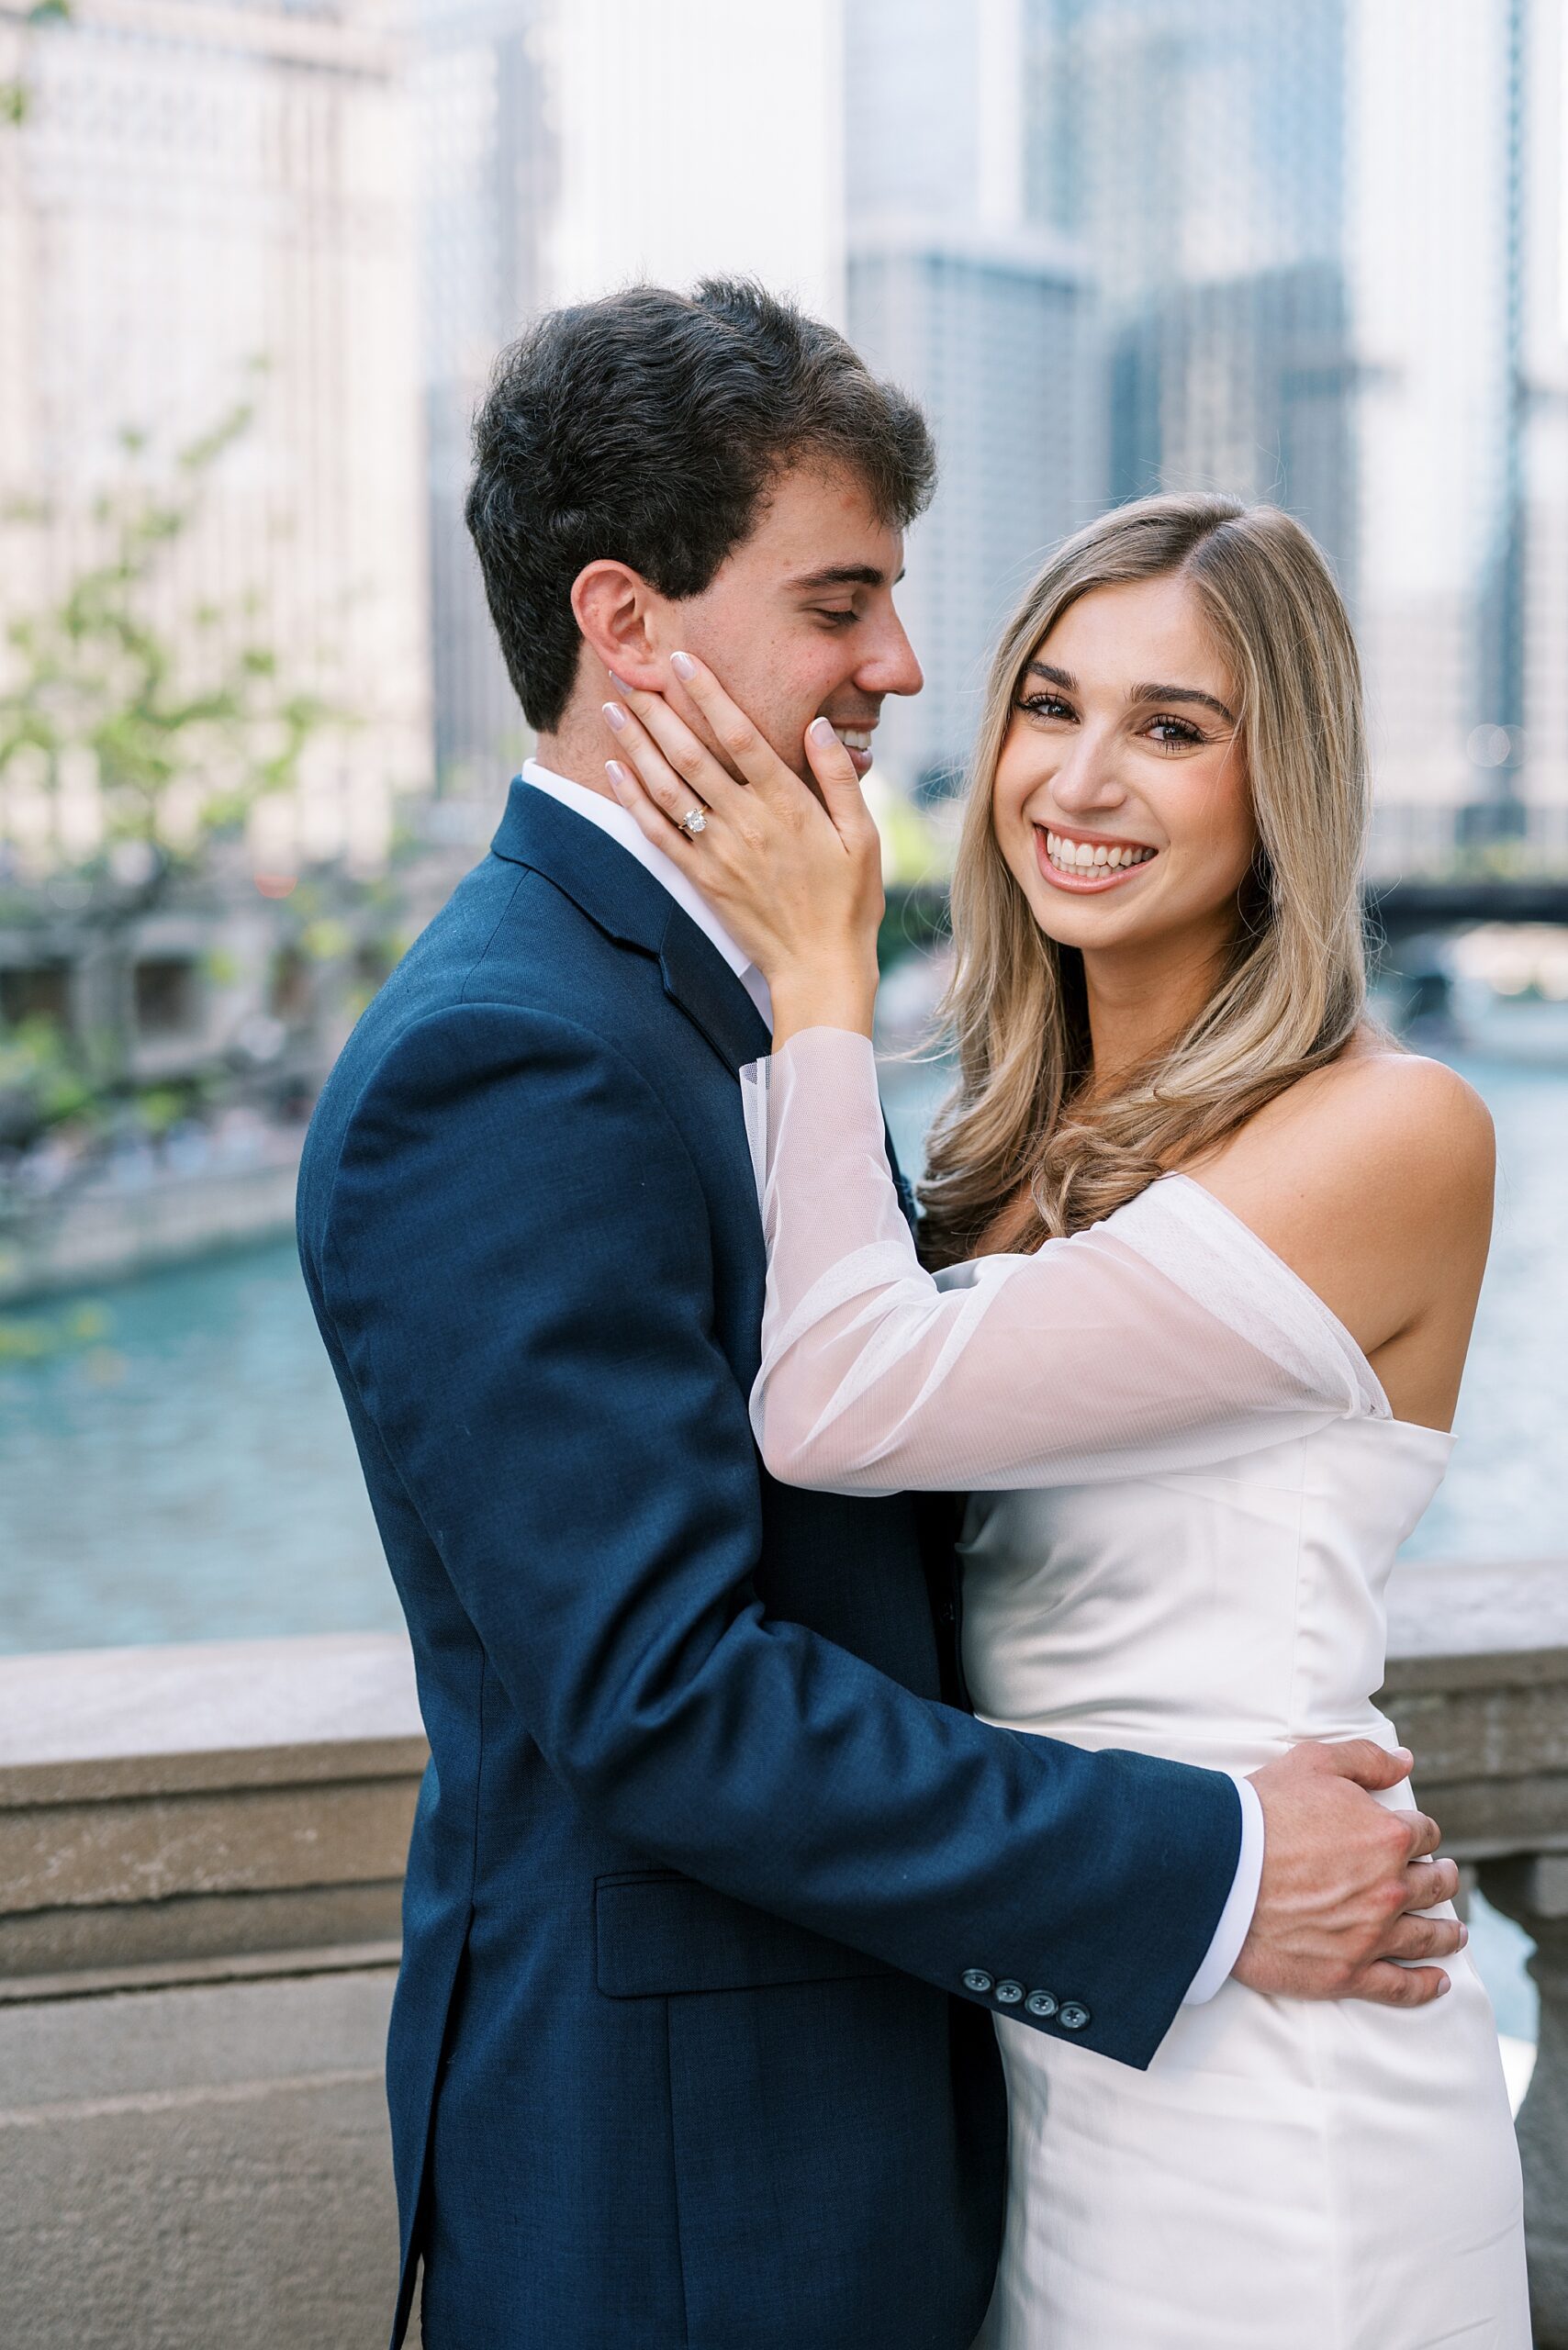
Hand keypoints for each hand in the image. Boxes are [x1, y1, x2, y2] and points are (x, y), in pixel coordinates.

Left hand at [601, 654, 883, 1041]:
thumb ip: (840, 778)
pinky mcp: (702, 878)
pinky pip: (659, 832)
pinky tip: (616, 769)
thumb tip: (819, 726)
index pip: (740, 734)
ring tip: (613, 708)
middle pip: (691, 753)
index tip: (681, 661)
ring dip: (637, 745)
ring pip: (667, 787)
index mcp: (788, 804)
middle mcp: (746, 822)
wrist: (819, 967)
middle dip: (658, 710)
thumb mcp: (864, 836)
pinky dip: (633, 799)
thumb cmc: (850, 901)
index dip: (708, 694)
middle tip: (629, 674)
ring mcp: (719, 851)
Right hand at [1234, 1740, 1464, 2004]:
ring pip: (1427, 1938)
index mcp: (1387, 1835)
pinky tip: (1439, 1982)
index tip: (1416, 1839)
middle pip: (1433, 1886)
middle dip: (1442, 1879)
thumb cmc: (1261, 1811)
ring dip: (1446, 1934)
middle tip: (1443, 1880)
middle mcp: (1390, 1888)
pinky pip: (1401, 1988)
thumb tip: (1405, 1762)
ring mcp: (1372, 1935)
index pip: (1424, 1834)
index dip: (1420, 1833)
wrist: (1218, 1870)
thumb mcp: (1312, 1763)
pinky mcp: (1348, 1973)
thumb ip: (1365, 1759)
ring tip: (1455, 1934)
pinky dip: (1425, 1986)